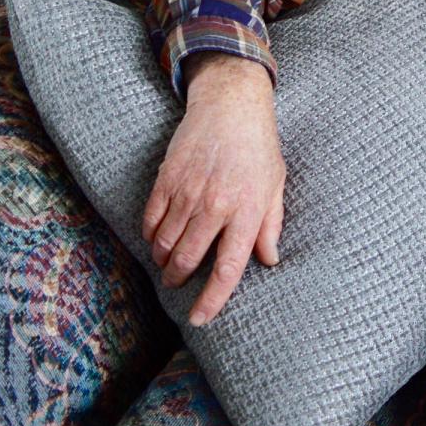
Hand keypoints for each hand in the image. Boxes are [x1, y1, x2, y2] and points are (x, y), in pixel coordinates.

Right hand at [140, 52, 284, 326]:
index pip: (228, 267)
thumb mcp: (275, 186)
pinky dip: (150, 236)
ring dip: (163, 260)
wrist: (231, 106)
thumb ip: (270, 226)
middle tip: (179, 285)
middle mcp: (216, 207)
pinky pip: (151, 220)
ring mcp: (188, 193)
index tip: (200, 319)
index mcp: (247, 211)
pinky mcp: (167, 180)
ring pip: (164, 243)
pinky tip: (157, 237)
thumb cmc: (260, 148)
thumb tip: (269, 261)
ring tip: (169, 263)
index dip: (213, 299)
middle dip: (179, 280)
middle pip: (187, 259)